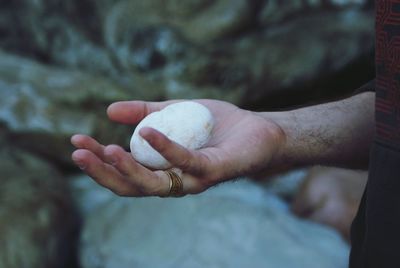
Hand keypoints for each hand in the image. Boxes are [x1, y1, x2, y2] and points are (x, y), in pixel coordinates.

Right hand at [71, 99, 283, 196]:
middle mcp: (175, 181)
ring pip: (153, 183)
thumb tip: (109, 110)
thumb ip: (144, 112)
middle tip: (77, 153)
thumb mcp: (174, 112)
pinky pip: (184, 160)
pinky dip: (164, 147)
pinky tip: (146, 131)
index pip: (124, 172)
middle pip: (131, 186)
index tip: (76, 141)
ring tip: (103, 149)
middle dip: (102, 172)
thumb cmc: (218, 126)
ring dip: (126, 168)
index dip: (98, 161)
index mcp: (163, 169)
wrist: (259, 130)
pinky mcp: (212, 170)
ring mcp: (193, 179)